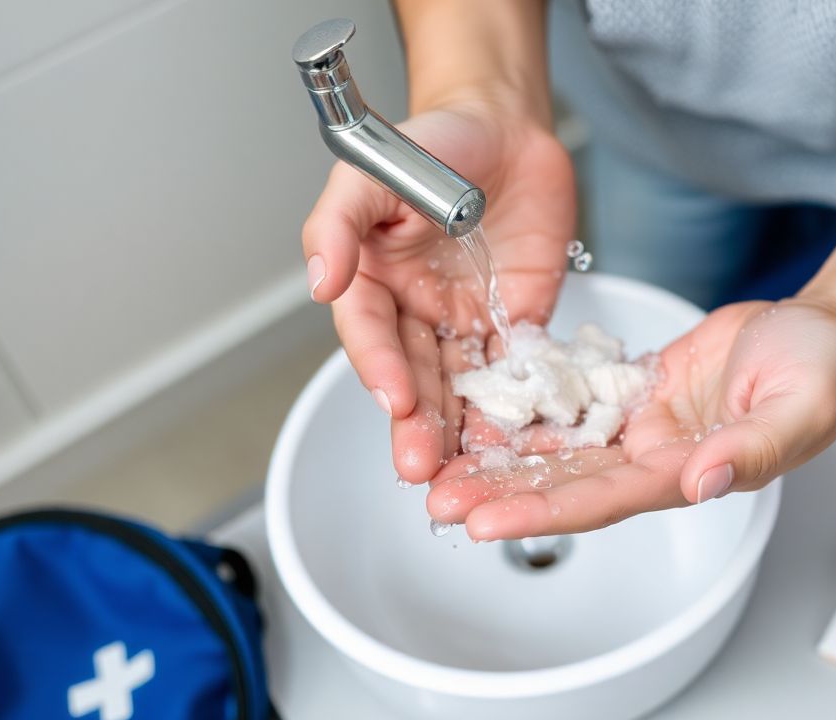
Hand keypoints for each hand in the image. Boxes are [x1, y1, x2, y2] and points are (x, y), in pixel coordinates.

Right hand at [301, 98, 575, 483]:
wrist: (508, 129)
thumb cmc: (435, 143)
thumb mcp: (373, 170)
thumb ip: (338, 222)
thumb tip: (318, 280)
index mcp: (374, 281)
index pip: (371, 334)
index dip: (380, 367)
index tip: (395, 398)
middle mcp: (416, 312)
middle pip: (412, 376)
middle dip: (416, 422)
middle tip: (419, 466)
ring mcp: (466, 324)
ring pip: (459, 388)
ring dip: (458, 432)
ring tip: (462, 474)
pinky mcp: (515, 327)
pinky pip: (515, 375)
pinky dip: (515, 410)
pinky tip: (517, 444)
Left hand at [426, 299, 835, 539]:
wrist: (831, 331)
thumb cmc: (828, 369)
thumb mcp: (801, 405)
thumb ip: (756, 447)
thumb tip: (705, 480)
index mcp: (690, 472)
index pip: (602, 500)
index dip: (542, 512)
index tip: (485, 522)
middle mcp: (658, 458)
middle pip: (567, 483)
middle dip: (502, 494)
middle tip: (437, 501)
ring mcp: (646, 426)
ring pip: (563, 449)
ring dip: (506, 459)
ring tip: (443, 466)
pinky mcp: (640, 391)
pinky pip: (578, 403)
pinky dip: (533, 410)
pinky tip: (486, 412)